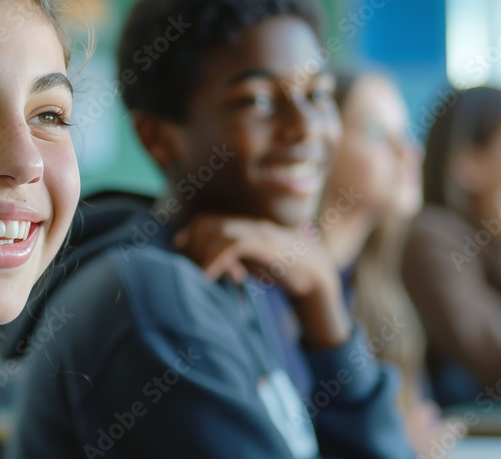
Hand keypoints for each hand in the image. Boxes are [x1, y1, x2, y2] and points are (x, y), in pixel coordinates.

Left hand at [173, 214, 350, 348]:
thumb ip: (236, 260)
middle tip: (187, 265)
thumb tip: (210, 268)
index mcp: (249, 227)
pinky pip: (234, 245)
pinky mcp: (268, 246)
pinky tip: (208, 275)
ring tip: (197, 273)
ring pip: (219, 231)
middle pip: (210, 223)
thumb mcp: (256, 263)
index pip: (212, 218)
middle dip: (193, 243)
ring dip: (202, 253)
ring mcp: (261, 233)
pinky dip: (216, 259)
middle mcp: (253, 225)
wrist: (320, 282)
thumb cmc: (287, 274)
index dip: (192, 230)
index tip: (180, 246)